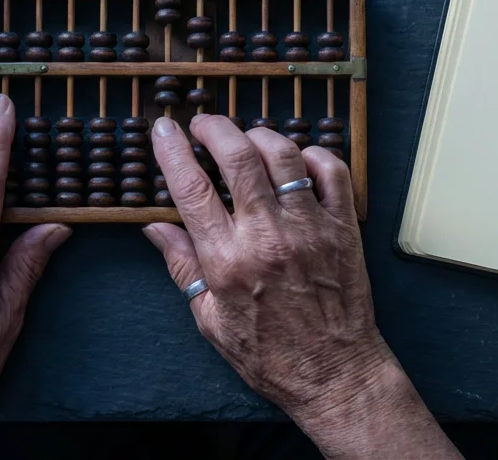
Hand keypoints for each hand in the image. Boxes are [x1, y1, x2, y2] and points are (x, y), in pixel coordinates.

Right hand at [144, 115, 459, 458]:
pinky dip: (312, 154)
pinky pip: (332, 170)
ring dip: (259, 136)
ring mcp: (310, 228)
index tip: (163, 128)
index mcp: (227, 262)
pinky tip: (296, 161)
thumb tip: (154, 227)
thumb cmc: (269, 355)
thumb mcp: (210, 320)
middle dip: (214, 128)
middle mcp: (268, 238)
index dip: (172, 150)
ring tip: (246, 140)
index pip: (191, 188)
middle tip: (203, 124)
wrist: (334, 374)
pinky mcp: (343, 228)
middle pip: (238, 157)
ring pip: (284, 154)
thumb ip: (182, 267)